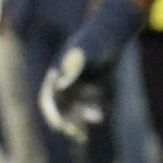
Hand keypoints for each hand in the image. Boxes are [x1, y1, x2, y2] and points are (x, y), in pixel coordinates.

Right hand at [37, 0, 145, 138]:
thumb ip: (74, 66)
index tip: (61, 127)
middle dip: (64, 121)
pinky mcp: (90, 81)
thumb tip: (61, 85)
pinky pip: (86, 101)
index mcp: (58, 72)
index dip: (53, 114)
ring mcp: (77, 80)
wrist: (112, 27)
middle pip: (58, 106)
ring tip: (83, 135)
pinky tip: (99, 116)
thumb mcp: (87, 51)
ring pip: (72, 106)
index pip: (49, 98)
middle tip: (74, 135)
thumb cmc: (98, 38)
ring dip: (76, 120)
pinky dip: (90, 111)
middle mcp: (65, 78)